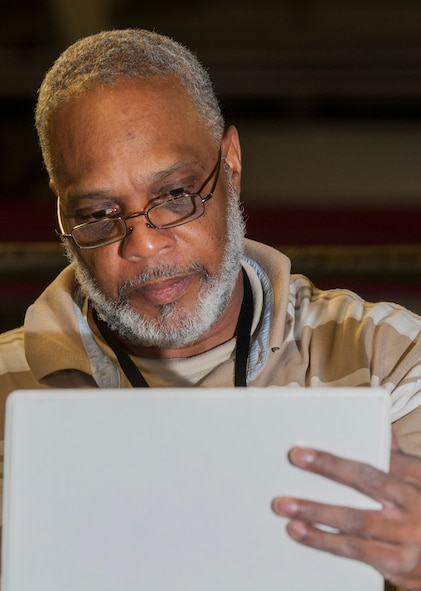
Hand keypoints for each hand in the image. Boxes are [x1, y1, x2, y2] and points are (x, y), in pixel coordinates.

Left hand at [272, 436, 420, 590]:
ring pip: (355, 520)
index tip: (312, 446)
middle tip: (297, 458)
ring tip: (285, 505)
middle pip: (366, 482)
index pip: (378, 458)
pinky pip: (355, 551)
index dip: (346, 451)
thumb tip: (382, 432)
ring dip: (317, 512)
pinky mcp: (398, 563)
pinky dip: (325, 542)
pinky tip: (302, 533)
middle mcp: (413, 505)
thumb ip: (399, 462)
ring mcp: (406, 536)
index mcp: (417, 479)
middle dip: (329, 468)